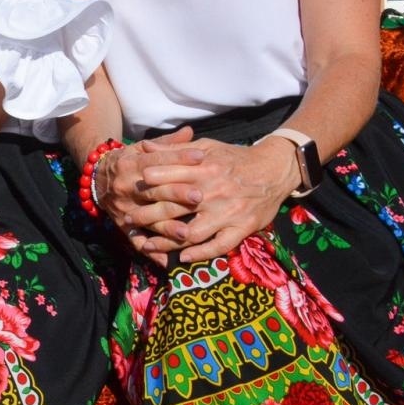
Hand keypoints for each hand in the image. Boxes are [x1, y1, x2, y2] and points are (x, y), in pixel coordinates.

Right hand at [93, 129, 205, 265]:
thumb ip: (167, 144)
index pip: (157, 161)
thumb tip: (189, 132)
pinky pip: (137, 242)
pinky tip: (167, 262)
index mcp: (131, 164)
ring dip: (167, 227)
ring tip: (188, 232)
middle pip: (154, 191)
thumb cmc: (128, 161)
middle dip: (177, 194)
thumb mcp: (142, 150)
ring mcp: (124, 209)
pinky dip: (152, 252)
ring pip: (148, 219)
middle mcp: (126, 187)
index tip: (200, 157)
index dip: (178, 158)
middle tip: (200, 196)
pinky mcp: (123, 226)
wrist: (96, 178)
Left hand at [137, 135, 298, 263]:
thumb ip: (175, 149)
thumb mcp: (206, 147)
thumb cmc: (234, 158)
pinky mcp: (242, 228)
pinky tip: (183, 258)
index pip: (169, 178)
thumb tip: (145, 146)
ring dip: (167, 242)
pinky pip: (219, 246)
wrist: (274, 170)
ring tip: (148, 245)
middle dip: (148, 216)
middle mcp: (213, 192)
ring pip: (192, 232)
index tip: (132, 191)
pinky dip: (200, 254)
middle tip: (129, 220)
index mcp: (203, 169)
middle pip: (174, 208)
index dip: (148, 186)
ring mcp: (228, 213)